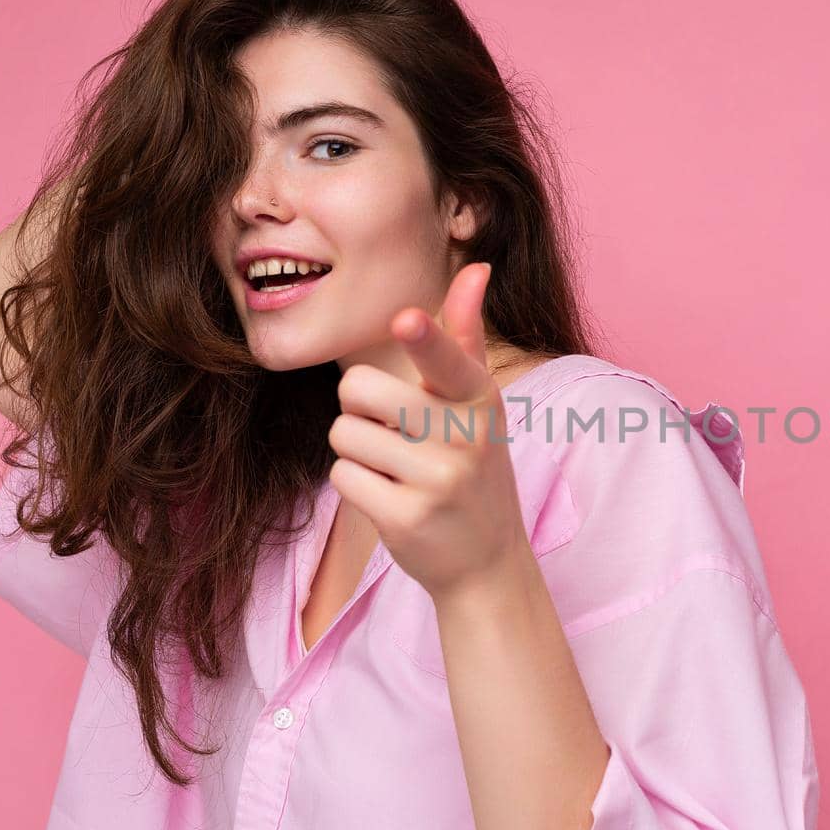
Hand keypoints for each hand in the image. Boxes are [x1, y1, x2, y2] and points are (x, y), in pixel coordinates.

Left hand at [327, 262, 530, 600]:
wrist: (487, 562)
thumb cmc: (473, 467)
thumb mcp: (477, 403)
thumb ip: (463, 338)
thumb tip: (476, 268)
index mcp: (480, 398)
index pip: (448, 359)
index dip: (424, 338)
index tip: (406, 319)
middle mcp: (465, 437)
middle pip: (359, 388)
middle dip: (358, 407)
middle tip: (393, 433)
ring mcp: (439, 481)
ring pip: (344, 434)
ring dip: (357, 452)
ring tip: (398, 472)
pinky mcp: (407, 519)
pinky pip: (343, 477)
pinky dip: (356, 486)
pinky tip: (391, 500)